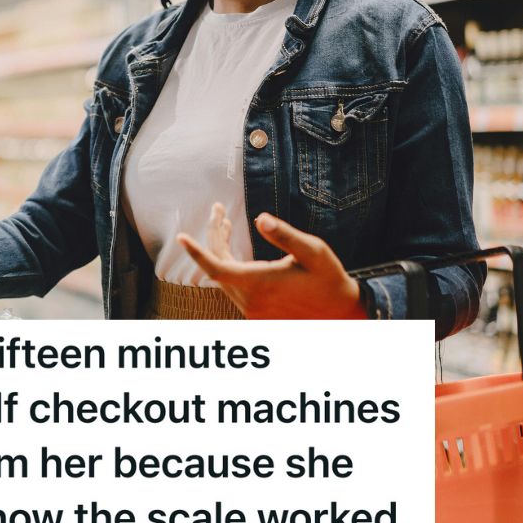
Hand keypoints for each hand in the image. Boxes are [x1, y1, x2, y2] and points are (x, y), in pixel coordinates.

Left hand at [177, 204, 365, 318]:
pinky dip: (228, 265)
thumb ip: (285, 235)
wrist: (341, 312)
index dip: (196, 252)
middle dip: (214, 236)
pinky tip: (233, 248)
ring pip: (223, 276)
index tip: (181, 237)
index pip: (216, 267)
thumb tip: (260, 218)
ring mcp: (251, 309)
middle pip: (218, 266)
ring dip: (220, 250)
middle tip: (218, 210)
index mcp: (260, 284)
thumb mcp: (313, 251)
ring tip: (224, 222)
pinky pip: (232, 286)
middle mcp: (250, 300)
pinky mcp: (255, 312)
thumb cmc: (329, 278)